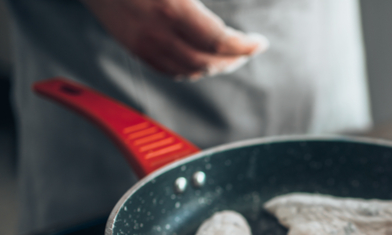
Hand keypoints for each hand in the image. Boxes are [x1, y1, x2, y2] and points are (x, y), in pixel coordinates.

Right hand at [81, 0, 267, 77]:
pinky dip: (190, 71)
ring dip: (214, 67)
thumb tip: (223, 21)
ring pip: (189, 71)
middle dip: (233, 59)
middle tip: (248, 50)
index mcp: (172, 8)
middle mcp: (156, 31)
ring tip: (229, 57)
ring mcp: (142, 42)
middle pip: (207, 62)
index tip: (259, 43)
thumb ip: (199, 1)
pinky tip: (201, 61)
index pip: (219, 41)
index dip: (244, 46)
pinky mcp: (131, 45)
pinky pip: (167, 70)